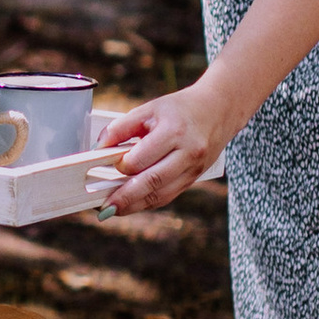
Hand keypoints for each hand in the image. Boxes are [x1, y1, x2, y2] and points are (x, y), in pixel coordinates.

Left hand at [93, 76, 232, 215]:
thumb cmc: (180, 109)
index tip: (107, 163)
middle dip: (125, 197)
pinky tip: (132, 204)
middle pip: (152, 182)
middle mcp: (187, 153)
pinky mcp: (194, 178)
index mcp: (174, 132)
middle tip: (104, 207)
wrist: (218, 110)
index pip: (142, 158)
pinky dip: (148, 202)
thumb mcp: (149, 109)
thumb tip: (99, 148)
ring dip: (135, 205)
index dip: (121, 164)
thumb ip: (122, 127)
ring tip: (113, 210)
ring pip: (161, 195)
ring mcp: (193, 169)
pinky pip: (168, 195)